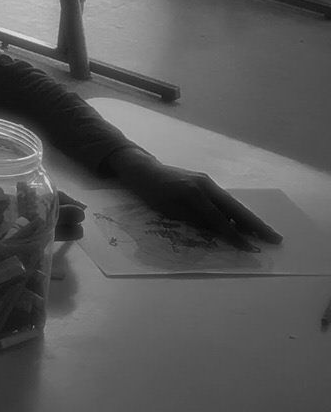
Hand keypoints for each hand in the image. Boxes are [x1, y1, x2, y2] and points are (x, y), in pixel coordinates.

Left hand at [109, 147, 281, 250]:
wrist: (142, 169)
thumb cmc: (150, 191)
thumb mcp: (168, 209)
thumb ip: (194, 220)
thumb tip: (218, 231)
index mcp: (194, 192)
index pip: (219, 218)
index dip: (234, 234)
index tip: (249, 248)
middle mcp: (205, 184)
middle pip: (235, 208)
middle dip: (255, 225)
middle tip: (274, 238)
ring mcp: (207, 181)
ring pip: (232, 203)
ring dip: (249, 219)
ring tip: (265, 234)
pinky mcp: (205, 182)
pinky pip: (224, 199)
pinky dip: (236, 211)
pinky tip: (245, 223)